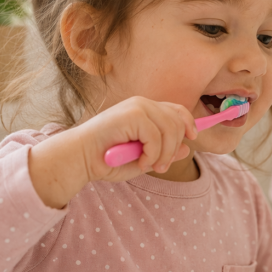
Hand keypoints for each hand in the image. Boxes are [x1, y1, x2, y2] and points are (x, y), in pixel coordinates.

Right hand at [28, 96, 197, 208]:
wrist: (79, 159)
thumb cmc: (106, 160)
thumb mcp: (142, 158)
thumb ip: (164, 152)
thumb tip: (187, 147)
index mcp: (144, 110)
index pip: (177, 110)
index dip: (189, 123)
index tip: (192, 138)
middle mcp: (142, 104)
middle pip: (178, 122)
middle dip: (174, 148)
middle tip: (160, 167)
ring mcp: (137, 107)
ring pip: (171, 130)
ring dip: (163, 154)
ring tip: (148, 166)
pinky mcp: (132, 114)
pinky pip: (157, 136)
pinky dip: (152, 154)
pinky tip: (140, 162)